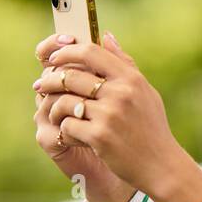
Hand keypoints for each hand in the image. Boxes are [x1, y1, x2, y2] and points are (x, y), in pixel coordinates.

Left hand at [34, 31, 184, 197]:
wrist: (161, 165)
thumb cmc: (152, 127)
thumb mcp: (145, 92)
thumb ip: (125, 64)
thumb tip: (106, 36)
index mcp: (130, 79)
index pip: (90, 52)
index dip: (66, 52)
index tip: (54, 58)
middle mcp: (120, 94)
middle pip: (71, 76)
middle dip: (50, 80)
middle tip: (41, 86)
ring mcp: (109, 115)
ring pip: (64, 101)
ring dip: (54, 108)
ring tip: (54, 114)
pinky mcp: (99, 137)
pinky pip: (67, 126)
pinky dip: (64, 131)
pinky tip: (69, 135)